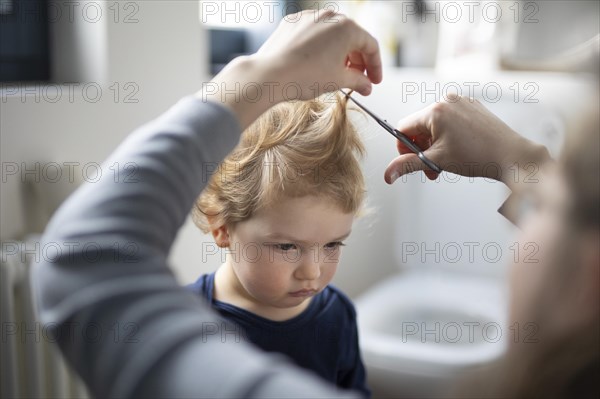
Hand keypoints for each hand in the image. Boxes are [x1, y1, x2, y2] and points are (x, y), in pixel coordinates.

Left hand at [197, 10, 381, 128]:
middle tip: (358, 80)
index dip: (375, 66)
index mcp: (346, 27)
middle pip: (352, 38)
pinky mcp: (292, 23)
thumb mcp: (338, 81)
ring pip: (332, 35)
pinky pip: (314, 34)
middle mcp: (329, 16)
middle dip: (357, 61)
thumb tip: (366, 85)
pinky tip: (318, 64)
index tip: (373, 81)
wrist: (269, 75)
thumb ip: (358, 81)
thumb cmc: (303, 76)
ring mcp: (309, 17)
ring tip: (337, 73)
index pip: (370, 46)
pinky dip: (321, 48)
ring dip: (340, 54)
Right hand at [384, 95, 550, 186]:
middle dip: (422, 148)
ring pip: (435, 125)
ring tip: (446, 161)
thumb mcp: (437, 161)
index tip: (413, 160)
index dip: (404, 147)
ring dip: (435, 145)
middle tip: (432, 167)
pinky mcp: (473, 107)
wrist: (512, 155)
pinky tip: (459, 150)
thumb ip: (408, 165)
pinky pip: (451, 120)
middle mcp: (447, 101)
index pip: (403, 127)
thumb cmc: (477, 156)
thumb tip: (387, 174)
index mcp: (435, 111)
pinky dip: (449, 136)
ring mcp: (462, 102)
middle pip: (419, 126)